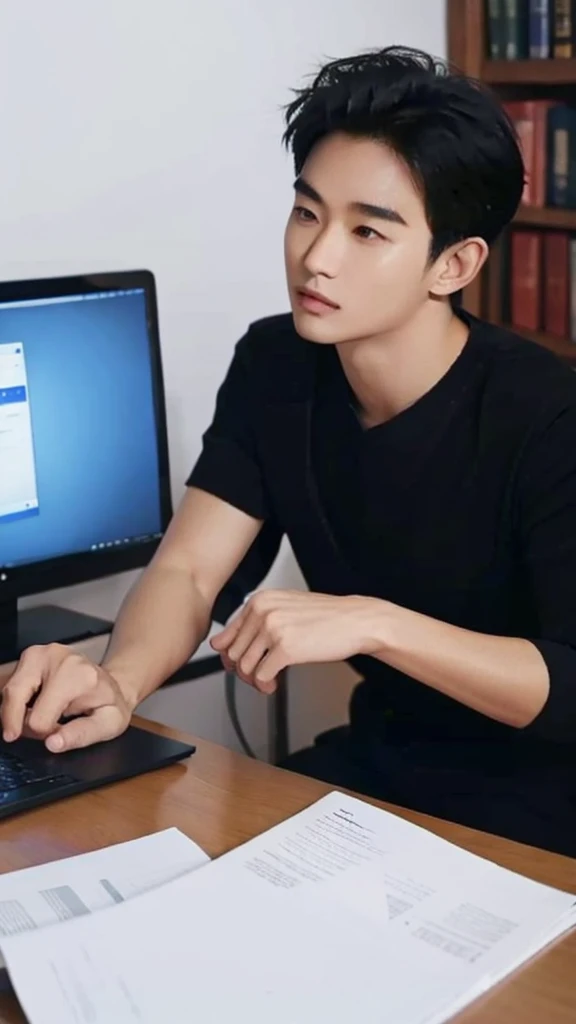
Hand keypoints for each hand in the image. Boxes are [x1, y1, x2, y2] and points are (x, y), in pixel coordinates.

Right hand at [0, 644, 135, 752]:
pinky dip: (15, 701)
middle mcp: (56, 657)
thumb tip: (52, 744)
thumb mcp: (108, 725)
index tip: (59, 731)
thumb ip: (81, 735)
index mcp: (77, 676)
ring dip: (16, 710)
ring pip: (8, 690)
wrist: (111, 683)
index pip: (38, 719)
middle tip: (38, 730)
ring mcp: (40, 652)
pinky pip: (10, 684)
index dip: (45, 733)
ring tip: (40, 715)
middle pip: (14, 697)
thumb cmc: (108, 704)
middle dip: (21, 722)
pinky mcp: (30, 654)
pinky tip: (33, 705)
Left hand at [210, 589, 383, 693]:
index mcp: (259, 600)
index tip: (243, 664)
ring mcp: (273, 629)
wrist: (356, 620)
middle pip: (233, 654)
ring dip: (253, 680)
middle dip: (243, 672)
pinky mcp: (286, 648)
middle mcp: (263, 611)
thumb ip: (252, 623)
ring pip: (244, 666)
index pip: (227, 636)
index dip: (232, 657)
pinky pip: (261, 675)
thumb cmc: (324, 617)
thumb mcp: (283, 609)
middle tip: (258, 676)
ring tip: (267, 681)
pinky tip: (274, 684)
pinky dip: (265, 685)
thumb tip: (219, 645)